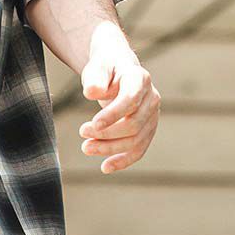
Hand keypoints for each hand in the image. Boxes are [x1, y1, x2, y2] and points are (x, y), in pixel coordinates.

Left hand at [78, 28, 159, 174]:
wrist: (117, 69)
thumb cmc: (105, 68)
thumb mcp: (97, 67)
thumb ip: (95, 78)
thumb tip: (91, 93)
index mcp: (140, 79)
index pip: (130, 100)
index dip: (113, 115)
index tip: (93, 124)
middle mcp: (151, 98)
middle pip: (133, 124)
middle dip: (107, 134)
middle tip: (82, 133)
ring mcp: (152, 115)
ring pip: (136, 140)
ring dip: (110, 148)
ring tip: (86, 147)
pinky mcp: (147, 129)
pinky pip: (139, 149)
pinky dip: (123, 160)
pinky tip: (105, 167)